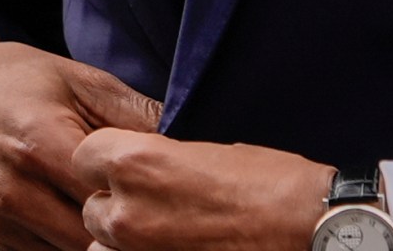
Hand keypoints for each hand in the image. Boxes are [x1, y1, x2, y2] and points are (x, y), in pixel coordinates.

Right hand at [0, 39, 162, 250]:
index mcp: (42, 142)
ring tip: (132, 224)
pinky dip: (76, 250)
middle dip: (132, 231)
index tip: (170, 191)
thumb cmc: (12, 79)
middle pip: (95, 239)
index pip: (110, 196)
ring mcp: (5, 220)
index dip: (147, 199)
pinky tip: (97, 232)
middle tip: (158, 214)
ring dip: (106, 246)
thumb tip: (183, 140)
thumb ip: (132, 113)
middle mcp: (18, 190)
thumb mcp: (76, 78)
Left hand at [75, 129, 332, 250]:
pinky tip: (179, 249)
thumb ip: (160, 162)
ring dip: (125, 243)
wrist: (307, 229)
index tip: (128, 170)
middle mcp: (127, 210)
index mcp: (136, 162)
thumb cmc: (270, 183)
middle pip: (92, 209)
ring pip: (103, 248)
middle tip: (158, 208)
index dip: (107, 163)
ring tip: (168, 236)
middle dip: (117, 208)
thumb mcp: (206, 152)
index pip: (84, 157)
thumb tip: (139, 171)